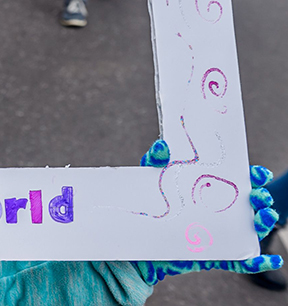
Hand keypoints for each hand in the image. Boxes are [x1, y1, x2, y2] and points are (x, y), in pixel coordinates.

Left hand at [131, 141, 281, 284]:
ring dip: (264, 224)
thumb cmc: (151, 204)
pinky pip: (240, 261)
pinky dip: (258, 262)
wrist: (138, 238)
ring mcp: (220, 234)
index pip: (239, 181)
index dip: (253, 176)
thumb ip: (156, 160)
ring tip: (264, 217)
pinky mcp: (214, 256)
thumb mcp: (153, 177)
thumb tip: (161, 146)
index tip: (259, 174)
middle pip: (250, 204)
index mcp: (211, 190)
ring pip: (251, 230)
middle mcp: (221, 212)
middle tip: (259, 197)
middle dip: (261, 198)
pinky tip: (270, 260)